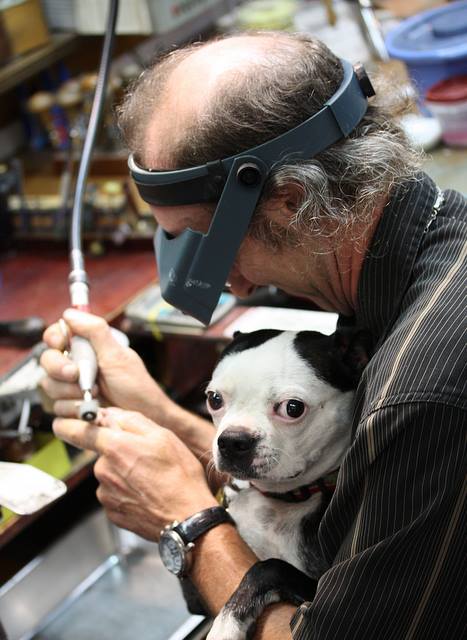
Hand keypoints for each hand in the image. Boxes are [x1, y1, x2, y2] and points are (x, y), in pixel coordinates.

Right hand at [40, 308, 172, 421]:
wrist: (143, 416)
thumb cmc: (135, 385)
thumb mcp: (117, 355)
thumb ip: (95, 331)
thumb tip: (70, 313)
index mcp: (86, 348)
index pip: (57, 335)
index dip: (54, 337)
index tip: (62, 343)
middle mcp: (75, 365)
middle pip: (47, 360)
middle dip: (59, 368)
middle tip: (75, 374)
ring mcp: (71, 388)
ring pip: (49, 385)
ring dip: (69, 391)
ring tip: (95, 393)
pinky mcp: (70, 408)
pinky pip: (56, 407)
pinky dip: (72, 408)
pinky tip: (90, 408)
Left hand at [53, 407, 217, 539]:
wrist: (187, 517)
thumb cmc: (179, 476)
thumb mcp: (163, 435)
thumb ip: (132, 420)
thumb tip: (110, 414)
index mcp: (116, 447)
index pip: (78, 431)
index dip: (67, 425)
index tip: (61, 423)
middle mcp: (105, 470)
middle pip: (104, 454)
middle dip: (121, 452)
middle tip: (148, 459)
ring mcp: (107, 493)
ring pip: (110, 474)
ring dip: (125, 473)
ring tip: (152, 479)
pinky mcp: (113, 512)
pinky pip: (115, 494)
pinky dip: (128, 492)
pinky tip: (148, 493)